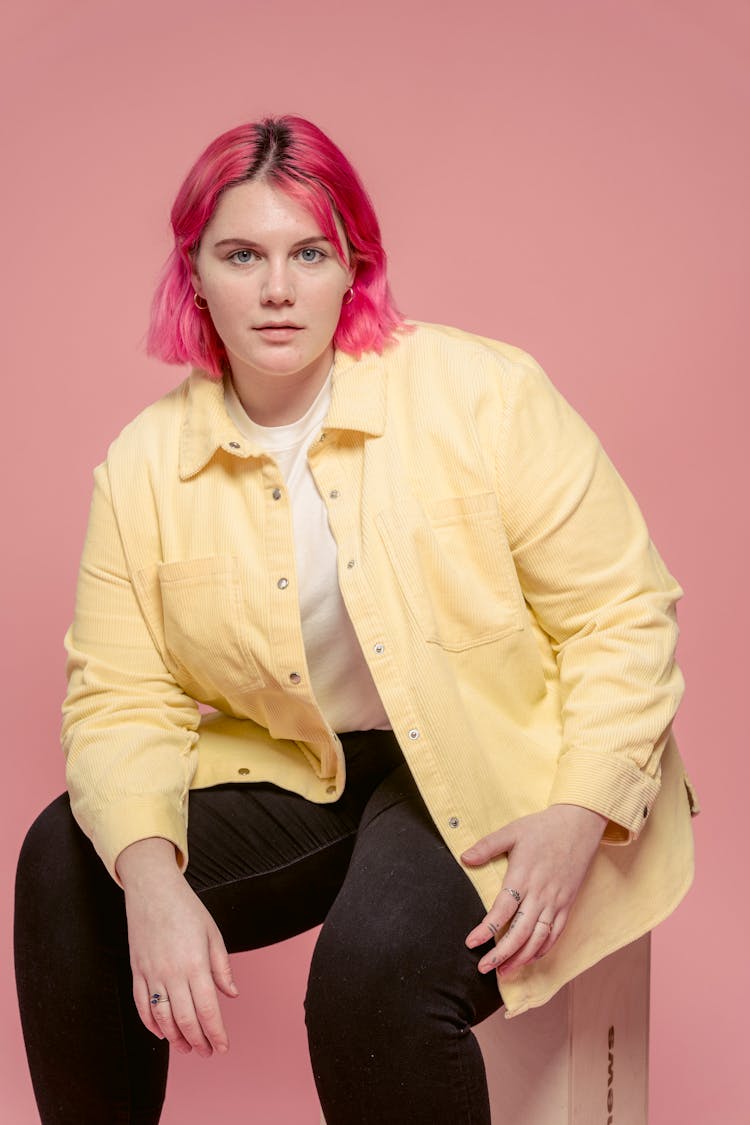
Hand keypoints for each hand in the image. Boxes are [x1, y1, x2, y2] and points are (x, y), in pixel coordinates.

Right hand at [117, 838, 238, 1056]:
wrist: (153, 891)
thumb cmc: (187, 909)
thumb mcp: (213, 934)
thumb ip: (221, 967)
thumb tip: (231, 995)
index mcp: (195, 964)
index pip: (208, 1010)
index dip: (216, 1033)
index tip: (222, 1047)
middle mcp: (172, 974)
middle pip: (185, 1020)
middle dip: (198, 1041)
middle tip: (207, 1052)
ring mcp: (151, 974)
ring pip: (162, 1018)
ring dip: (175, 1038)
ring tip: (187, 1048)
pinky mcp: (137, 971)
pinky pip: (141, 1005)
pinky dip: (151, 1024)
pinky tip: (162, 1033)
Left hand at [461, 804, 606, 975]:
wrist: (579, 825)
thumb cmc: (543, 827)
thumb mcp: (512, 831)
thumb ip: (487, 846)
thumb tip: (464, 858)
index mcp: (523, 877)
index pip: (501, 911)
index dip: (486, 930)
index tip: (471, 943)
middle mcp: (540, 894)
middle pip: (520, 933)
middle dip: (501, 954)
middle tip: (484, 969)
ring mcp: (556, 901)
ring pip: (538, 938)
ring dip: (522, 958)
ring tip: (504, 971)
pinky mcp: (567, 903)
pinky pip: (556, 933)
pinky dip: (543, 949)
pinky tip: (531, 958)